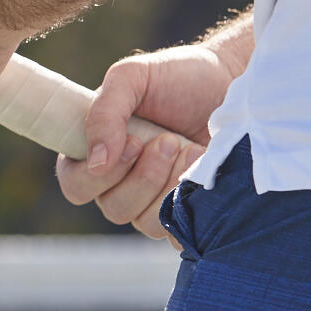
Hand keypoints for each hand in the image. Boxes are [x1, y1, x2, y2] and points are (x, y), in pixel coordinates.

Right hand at [55, 43, 231, 236]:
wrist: (235, 83)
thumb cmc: (179, 76)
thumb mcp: (132, 77)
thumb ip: (104, 113)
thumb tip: (96, 163)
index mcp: (97, 152)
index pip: (76, 185)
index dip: (98, 175)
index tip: (133, 142)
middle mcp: (122, 182)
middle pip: (114, 209)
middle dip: (143, 177)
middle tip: (168, 141)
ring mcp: (156, 200)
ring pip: (147, 223)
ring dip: (168, 187)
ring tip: (191, 152)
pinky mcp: (190, 212)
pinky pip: (180, 233)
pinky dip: (191, 208)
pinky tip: (204, 175)